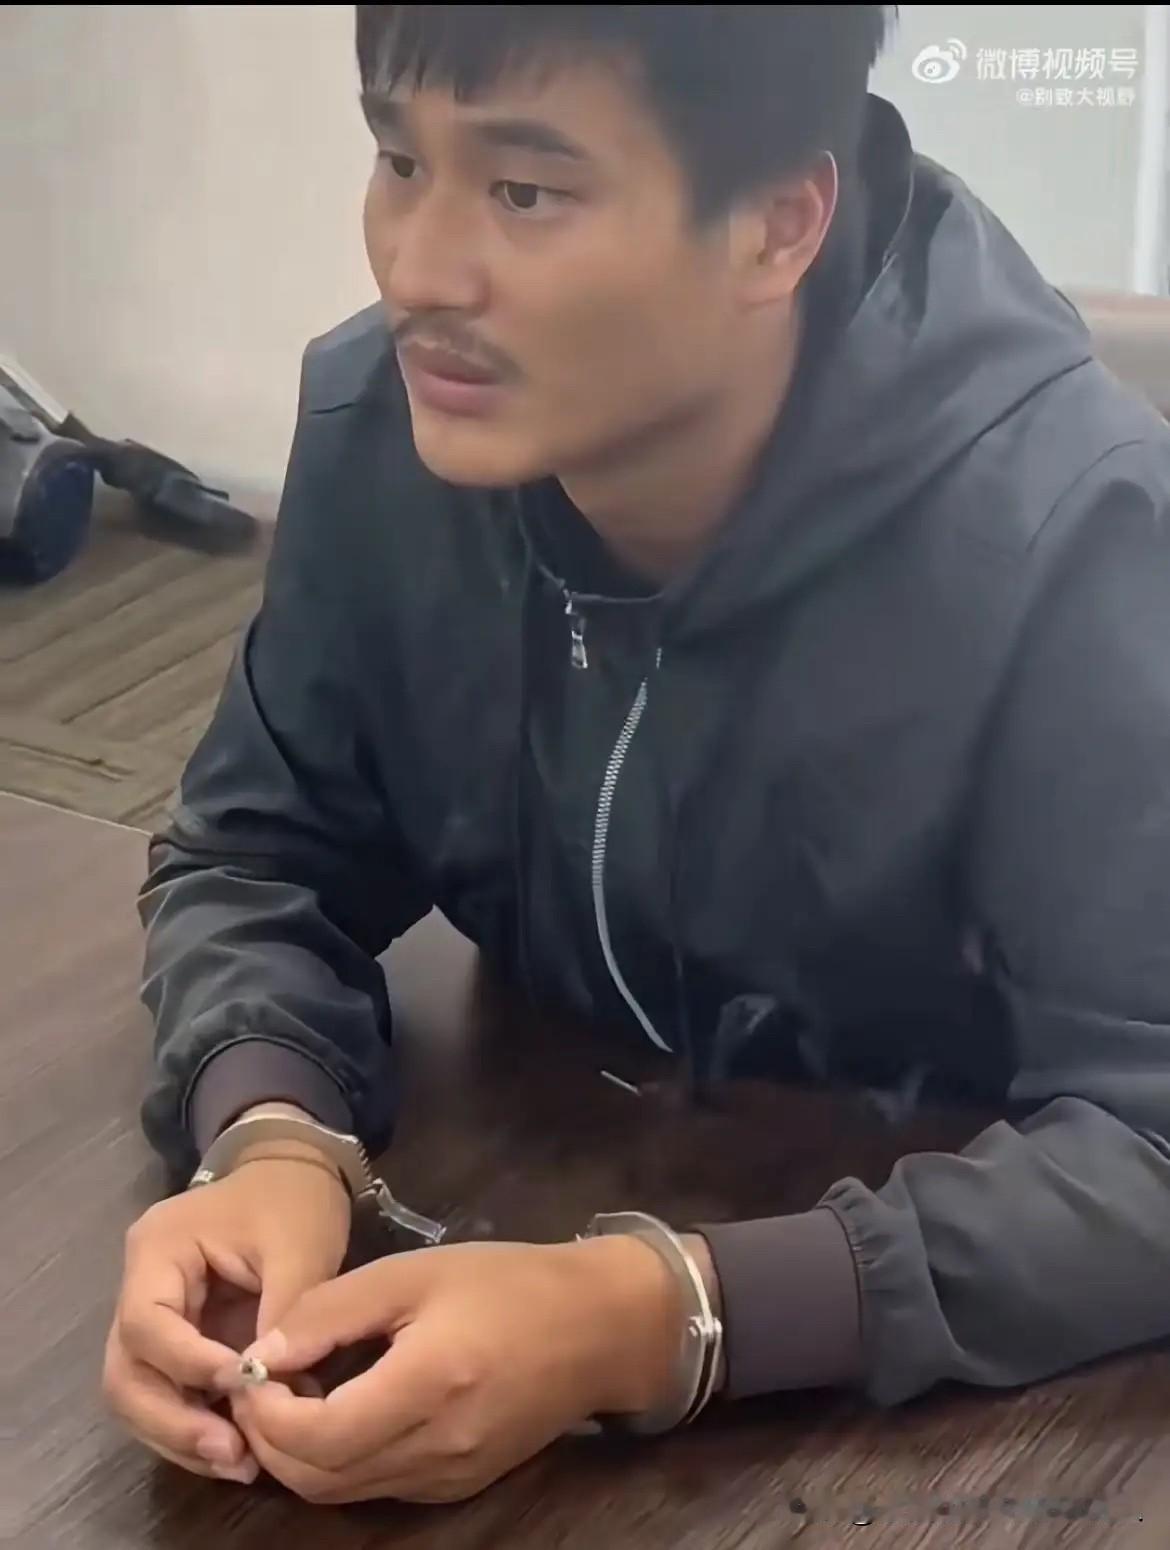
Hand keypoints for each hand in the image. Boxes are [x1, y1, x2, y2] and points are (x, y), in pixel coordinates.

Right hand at [103, 1113, 349, 1483]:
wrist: (295, 1171)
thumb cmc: (294, 1199)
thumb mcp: (301, 1247)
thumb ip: (285, 1313)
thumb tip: (272, 1390)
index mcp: (158, 1250)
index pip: (147, 1324)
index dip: (188, 1365)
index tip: (245, 1386)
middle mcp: (140, 1287)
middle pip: (127, 1373)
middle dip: (174, 1421)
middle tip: (234, 1453)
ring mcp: (154, 1317)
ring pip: (140, 1394)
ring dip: (183, 1435)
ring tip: (242, 1462)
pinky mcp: (177, 1340)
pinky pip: (168, 1393)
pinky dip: (197, 1425)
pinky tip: (241, 1448)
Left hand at [216, 1236, 687, 1503]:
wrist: (599, 1326)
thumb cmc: (508, 1282)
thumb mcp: (416, 1272)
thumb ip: (332, 1310)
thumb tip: (261, 1351)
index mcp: (428, 1385)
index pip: (314, 1436)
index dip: (265, 1411)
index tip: (249, 1366)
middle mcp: (437, 1448)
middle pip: (318, 1480)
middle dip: (269, 1438)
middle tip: (257, 1384)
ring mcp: (448, 1476)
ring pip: (342, 1493)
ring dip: (300, 1455)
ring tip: (293, 1394)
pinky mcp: (458, 1485)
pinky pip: (377, 1487)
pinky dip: (341, 1460)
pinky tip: (342, 1409)